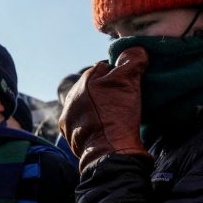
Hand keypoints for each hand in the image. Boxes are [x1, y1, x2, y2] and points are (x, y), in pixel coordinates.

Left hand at [59, 47, 150, 172]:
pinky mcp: (70, 134)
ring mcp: (68, 116)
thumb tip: (134, 50)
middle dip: (108, 90)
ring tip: (117, 114)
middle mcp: (71, 97)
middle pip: (95, 87)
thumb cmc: (117, 114)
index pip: (104, 68)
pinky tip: (106, 126)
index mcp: (84, 81)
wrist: (108, 153)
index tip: (132, 81)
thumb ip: (131, 61)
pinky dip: (93, 123)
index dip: (120, 72)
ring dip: (100, 107)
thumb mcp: (127, 82)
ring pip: (88, 105)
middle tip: (126, 98)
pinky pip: (84, 123)